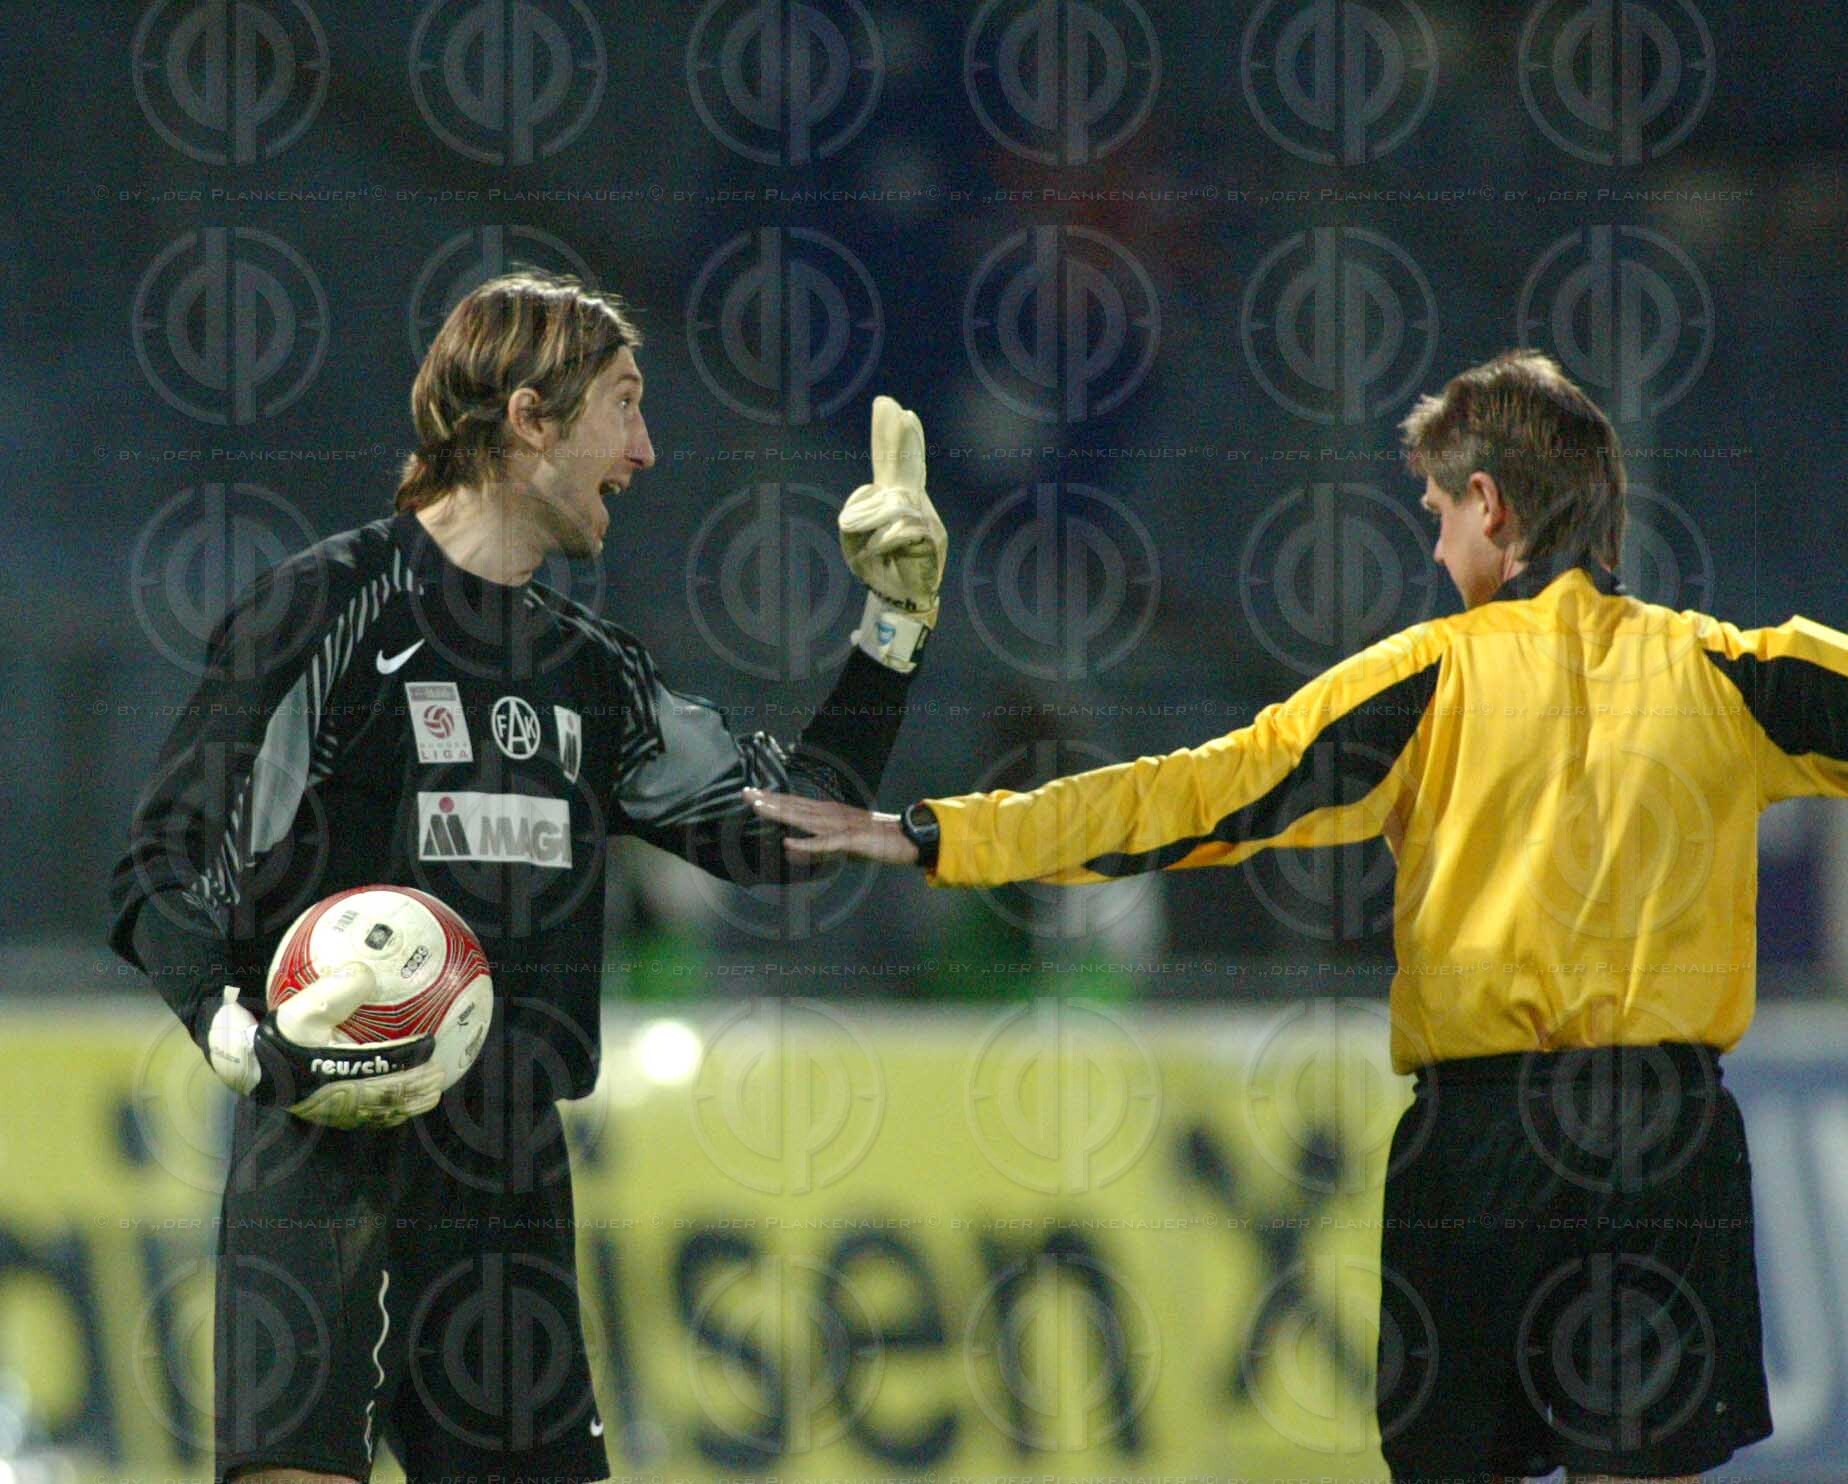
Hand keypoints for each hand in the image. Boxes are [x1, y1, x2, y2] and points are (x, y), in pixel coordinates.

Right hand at [206, 966, 444, 1129]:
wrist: (249, 1067)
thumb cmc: (280, 1036)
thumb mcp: (304, 1007)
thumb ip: (335, 989)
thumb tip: (365, 970)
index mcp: (342, 1072)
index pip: (388, 1067)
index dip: (413, 1058)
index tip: (432, 1044)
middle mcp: (344, 1097)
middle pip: (391, 1096)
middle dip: (419, 1087)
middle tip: (441, 1073)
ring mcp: (337, 1112)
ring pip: (382, 1112)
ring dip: (408, 1103)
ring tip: (431, 1092)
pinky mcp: (329, 1116)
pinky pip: (367, 1117)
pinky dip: (389, 1109)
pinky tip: (397, 1099)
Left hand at [744, 788, 919, 865]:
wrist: (905, 837)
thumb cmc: (875, 839)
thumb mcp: (841, 843)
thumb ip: (817, 847)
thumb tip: (793, 851)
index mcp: (828, 813)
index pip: (794, 803)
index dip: (772, 799)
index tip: (751, 793)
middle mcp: (830, 814)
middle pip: (794, 806)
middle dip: (769, 800)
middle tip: (745, 793)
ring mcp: (840, 826)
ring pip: (804, 819)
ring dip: (781, 813)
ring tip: (759, 808)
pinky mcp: (850, 840)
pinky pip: (824, 844)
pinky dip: (806, 844)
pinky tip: (789, 844)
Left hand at [839, 395, 944, 670]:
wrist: (902, 599)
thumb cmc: (878, 568)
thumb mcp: (853, 542)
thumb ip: (855, 518)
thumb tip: (871, 499)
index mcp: (895, 499)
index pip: (893, 463)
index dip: (893, 438)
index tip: (898, 410)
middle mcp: (913, 502)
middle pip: (905, 464)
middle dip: (900, 436)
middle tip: (894, 406)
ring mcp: (925, 517)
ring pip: (890, 505)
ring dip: (871, 526)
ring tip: (870, 548)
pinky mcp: (932, 537)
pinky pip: (895, 530)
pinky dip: (880, 545)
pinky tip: (883, 556)